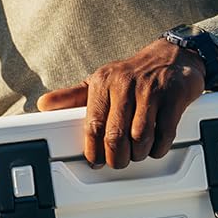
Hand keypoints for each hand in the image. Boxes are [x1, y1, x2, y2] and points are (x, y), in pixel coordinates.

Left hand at [36, 40, 205, 169]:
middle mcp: (125, 84)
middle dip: (117, 158)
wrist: (173, 56)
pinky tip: (155, 146)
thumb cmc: (132, 74)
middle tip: (119, 162)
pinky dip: (159, 148)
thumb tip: (44, 104)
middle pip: (115, 136)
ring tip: (137, 153)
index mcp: (103, 82)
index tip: (96, 160)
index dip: (94, 150)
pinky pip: (164, 133)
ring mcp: (151, 90)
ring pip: (140, 138)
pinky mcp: (174, 97)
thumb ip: (72, 97)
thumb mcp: (100, 81)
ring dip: (139, 154)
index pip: (93, 125)